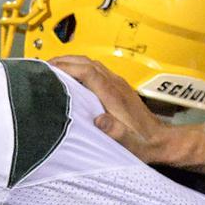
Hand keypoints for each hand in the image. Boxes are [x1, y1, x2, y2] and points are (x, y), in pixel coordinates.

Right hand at [50, 55, 172, 162]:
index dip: (68, 68)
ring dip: (72, 62)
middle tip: (44, 65)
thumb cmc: (143, 143)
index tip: (50, 68)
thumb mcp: (129, 143)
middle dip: (65, 61)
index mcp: (115, 96)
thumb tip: (100, 121)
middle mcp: (116, 85)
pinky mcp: (118, 88)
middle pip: (88, 63)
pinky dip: (80, 68)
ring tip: (53, 67)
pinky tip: (71, 76)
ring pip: (92, 64)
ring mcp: (118, 85)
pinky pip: (96, 70)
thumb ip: (116, 132)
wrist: (160, 140)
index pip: (89, 72)